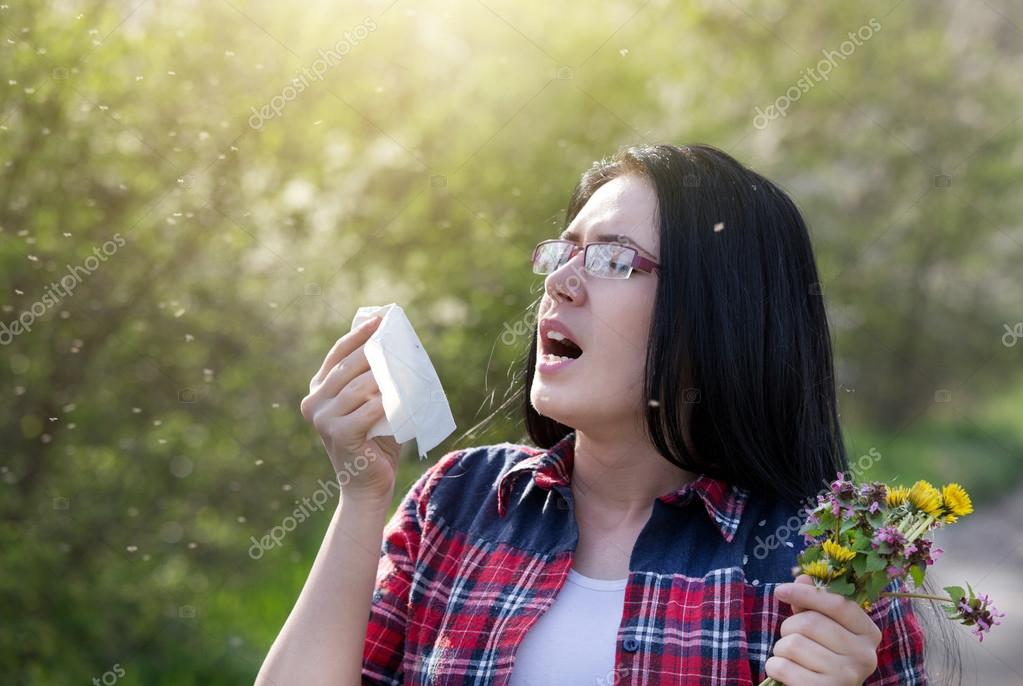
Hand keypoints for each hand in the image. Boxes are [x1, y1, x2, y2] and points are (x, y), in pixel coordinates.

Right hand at [300, 315, 401, 501]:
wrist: (368, 484)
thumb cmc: (375, 441)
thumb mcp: (371, 404)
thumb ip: (373, 379)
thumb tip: (393, 345)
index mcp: (319, 390)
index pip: (337, 354)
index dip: (358, 335)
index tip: (380, 320)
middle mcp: (314, 402)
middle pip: (347, 367)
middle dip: (373, 351)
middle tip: (396, 340)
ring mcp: (323, 419)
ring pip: (357, 388)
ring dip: (382, 376)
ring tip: (401, 367)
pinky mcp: (338, 435)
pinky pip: (366, 411)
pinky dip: (384, 403)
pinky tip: (398, 397)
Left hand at [765, 574, 881, 684]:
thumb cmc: (822, 656)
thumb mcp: (824, 628)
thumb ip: (814, 603)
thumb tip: (803, 578)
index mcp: (869, 633)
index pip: (837, 604)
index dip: (806, 593)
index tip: (780, 590)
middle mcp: (865, 655)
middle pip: (810, 622)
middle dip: (789, 627)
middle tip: (791, 638)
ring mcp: (847, 676)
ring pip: (793, 644)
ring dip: (781, 648)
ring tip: (792, 658)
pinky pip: (783, 666)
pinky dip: (775, 666)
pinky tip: (786, 672)